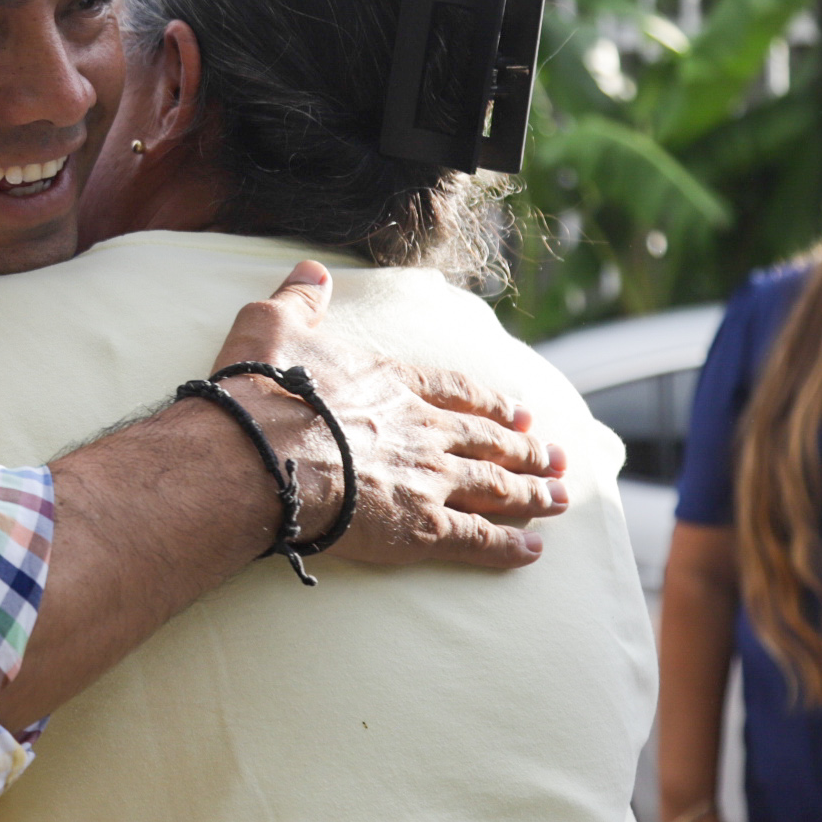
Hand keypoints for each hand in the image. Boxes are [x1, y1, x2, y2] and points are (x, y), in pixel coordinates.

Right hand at [213, 261, 565, 569]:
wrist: (260, 458)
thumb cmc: (261, 394)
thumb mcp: (271, 326)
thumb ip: (299, 300)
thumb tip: (312, 271)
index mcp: (393, 384)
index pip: (455, 390)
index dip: (489, 401)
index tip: (518, 410)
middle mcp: (423, 429)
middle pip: (488, 439)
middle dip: (526, 448)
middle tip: (557, 456)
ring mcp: (429, 479)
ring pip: (496, 486)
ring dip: (533, 492)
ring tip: (562, 497)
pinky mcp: (422, 529)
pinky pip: (478, 538)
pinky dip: (509, 546)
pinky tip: (534, 550)